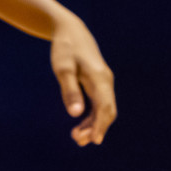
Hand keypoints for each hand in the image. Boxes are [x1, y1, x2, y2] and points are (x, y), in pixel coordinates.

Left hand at [50, 13, 116, 145]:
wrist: (69, 30)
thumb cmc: (65, 48)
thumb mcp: (63, 68)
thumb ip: (69, 90)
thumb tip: (75, 114)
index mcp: (100, 78)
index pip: (105, 107)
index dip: (101, 125)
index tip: (94, 140)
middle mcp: (106, 81)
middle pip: (107, 111)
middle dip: (96, 128)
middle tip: (78, 141)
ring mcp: (103, 82)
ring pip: (103, 109)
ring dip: (92, 124)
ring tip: (77, 138)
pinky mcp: (97, 83)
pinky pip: (98, 104)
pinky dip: (91, 116)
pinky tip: (80, 126)